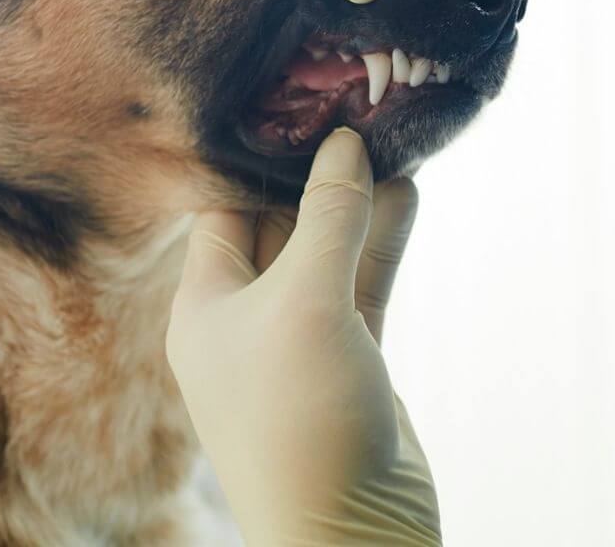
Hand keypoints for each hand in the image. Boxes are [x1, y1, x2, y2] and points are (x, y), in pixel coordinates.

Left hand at [167, 128, 441, 545]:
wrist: (355, 541)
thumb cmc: (301, 420)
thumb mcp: (307, 303)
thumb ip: (326, 217)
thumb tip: (344, 142)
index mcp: (206, 305)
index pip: (224, 210)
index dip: (256, 161)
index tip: (294, 110)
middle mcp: (247, 317)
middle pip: (281, 224)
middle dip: (317, 174)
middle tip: (353, 114)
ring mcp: (302, 337)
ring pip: (330, 250)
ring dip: (359, 202)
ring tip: (391, 141)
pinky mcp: (351, 357)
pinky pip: (364, 282)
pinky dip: (382, 239)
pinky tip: (408, 191)